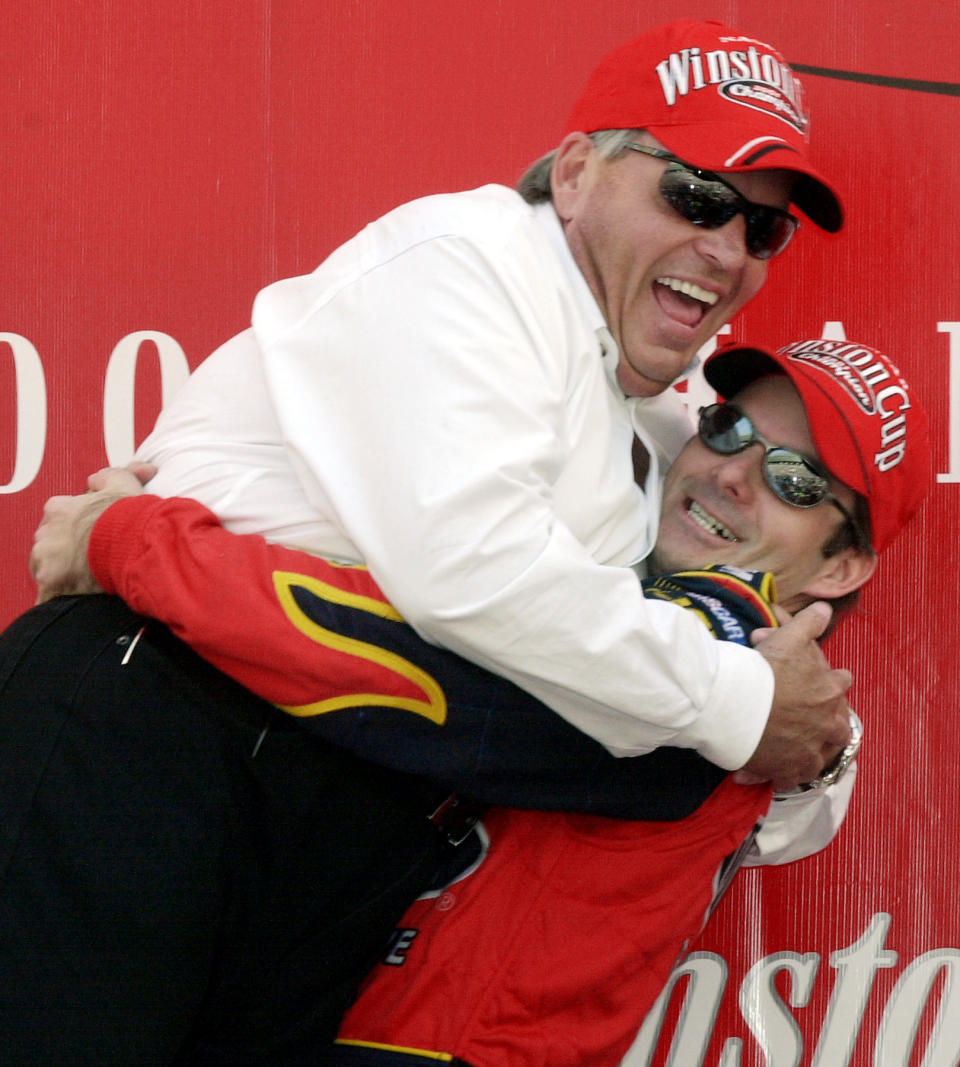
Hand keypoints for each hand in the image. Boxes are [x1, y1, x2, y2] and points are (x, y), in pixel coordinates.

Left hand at [30, 463, 155, 603]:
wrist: (133, 543)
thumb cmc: (128, 516)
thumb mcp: (123, 484)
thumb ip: (108, 477)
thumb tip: (98, 478)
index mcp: (59, 508)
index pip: (59, 516)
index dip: (78, 526)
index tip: (93, 534)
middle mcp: (46, 531)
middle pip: (51, 543)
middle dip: (67, 549)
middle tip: (92, 557)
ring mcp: (46, 557)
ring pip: (47, 567)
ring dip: (62, 572)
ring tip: (88, 578)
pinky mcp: (50, 581)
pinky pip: (49, 593)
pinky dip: (61, 594)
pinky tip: (78, 594)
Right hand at [739, 601, 852, 790]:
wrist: (736, 703)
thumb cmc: (764, 669)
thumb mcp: (789, 637)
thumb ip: (809, 622)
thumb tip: (824, 608)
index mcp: (831, 691)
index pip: (841, 684)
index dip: (831, 682)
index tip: (821, 682)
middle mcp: (829, 724)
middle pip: (839, 728)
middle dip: (827, 723)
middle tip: (806, 718)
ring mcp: (811, 750)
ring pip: (820, 756)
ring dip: (809, 752)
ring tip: (792, 749)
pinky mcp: (790, 771)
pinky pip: (794, 777)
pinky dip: (784, 774)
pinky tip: (771, 771)